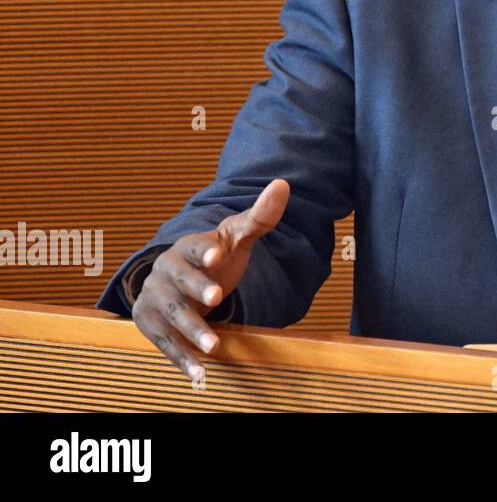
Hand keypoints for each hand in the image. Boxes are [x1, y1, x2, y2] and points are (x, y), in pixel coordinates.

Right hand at [131, 178, 289, 378]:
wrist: (179, 282)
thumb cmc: (215, 257)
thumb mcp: (236, 238)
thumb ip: (260, 217)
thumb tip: (283, 184)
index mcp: (187, 248)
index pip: (194, 247)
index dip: (203, 250)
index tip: (217, 253)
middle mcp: (166, 272)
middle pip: (180, 282)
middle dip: (197, 291)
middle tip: (217, 299)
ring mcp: (155, 299)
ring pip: (173, 316)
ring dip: (192, 331)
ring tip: (215, 346)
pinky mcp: (151, 325)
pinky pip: (166, 344)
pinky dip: (182, 359)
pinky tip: (199, 374)